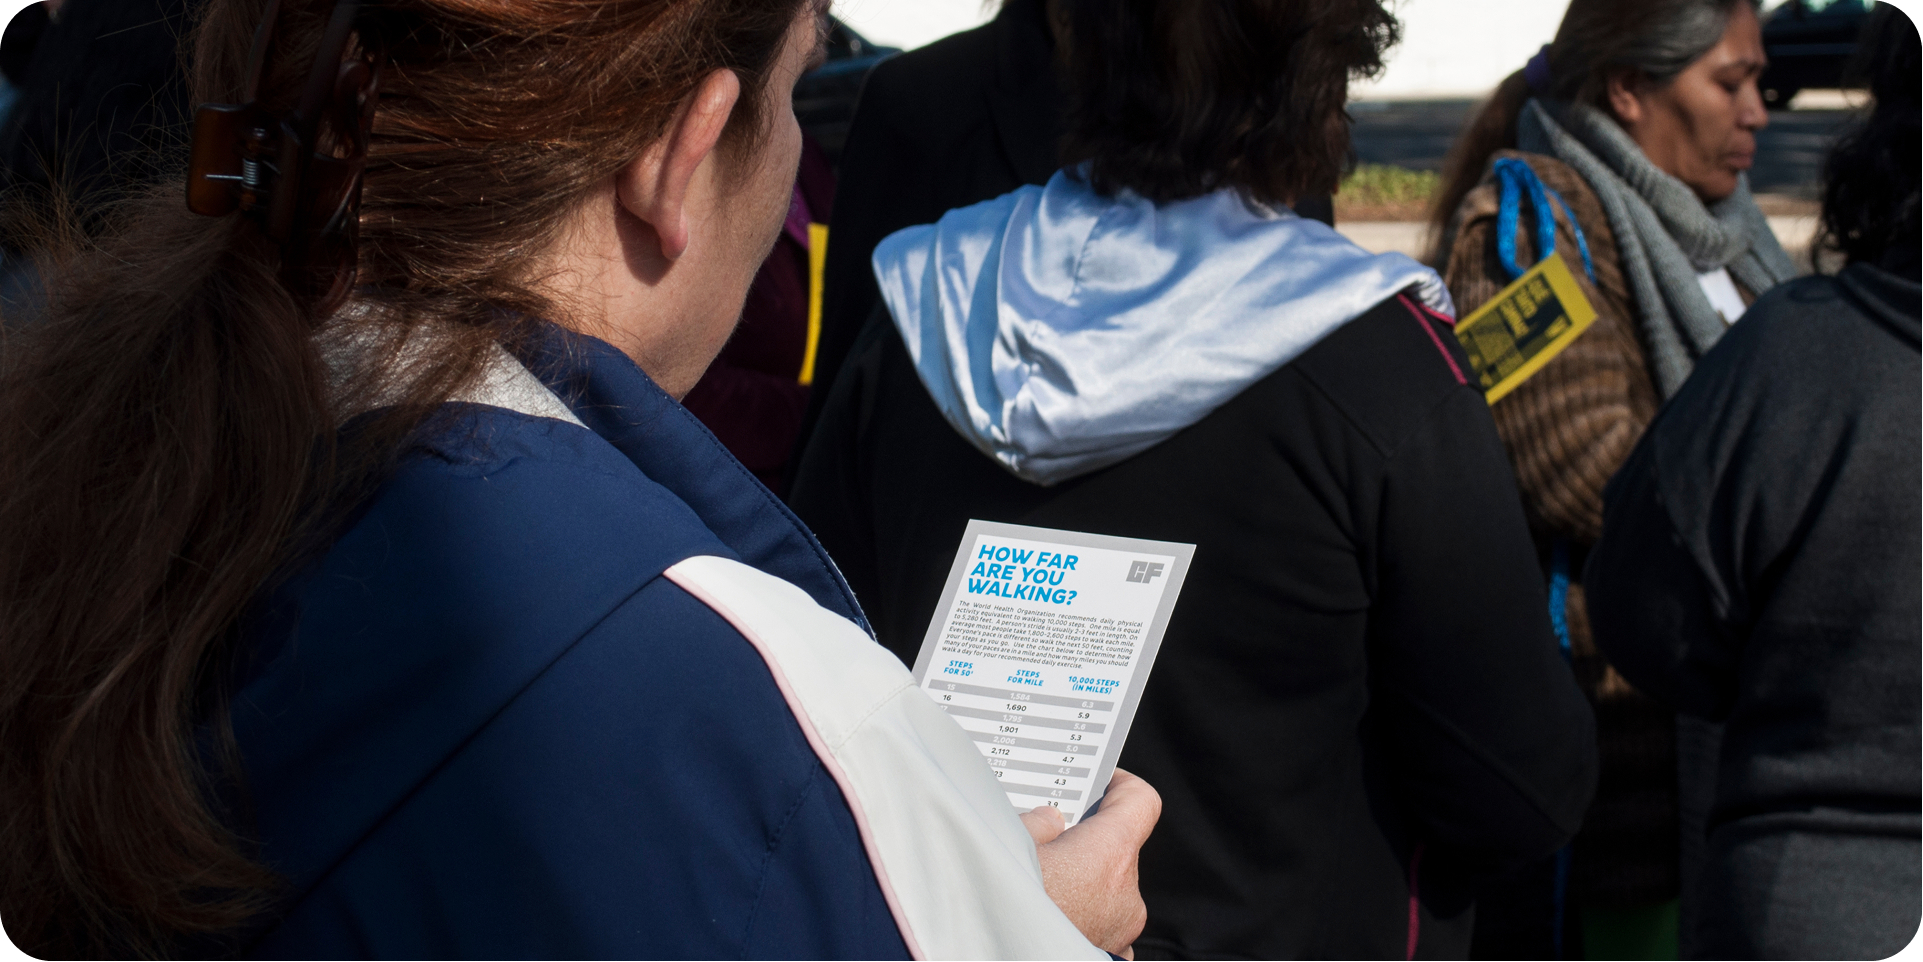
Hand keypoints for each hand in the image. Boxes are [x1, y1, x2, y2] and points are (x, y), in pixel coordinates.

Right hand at [1018, 768, 1161, 957]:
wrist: (1000, 959)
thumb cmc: (1010, 912)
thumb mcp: (1010, 848)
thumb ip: (1037, 824)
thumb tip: (1050, 820)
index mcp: (1109, 855)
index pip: (1141, 802)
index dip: (1121, 786)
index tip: (1100, 783)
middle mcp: (1126, 892)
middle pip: (1117, 848)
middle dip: (1085, 841)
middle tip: (1047, 839)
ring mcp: (1122, 928)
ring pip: (1107, 887)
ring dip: (1082, 881)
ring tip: (1041, 882)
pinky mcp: (1113, 954)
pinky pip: (1104, 922)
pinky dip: (1084, 915)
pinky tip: (1053, 914)